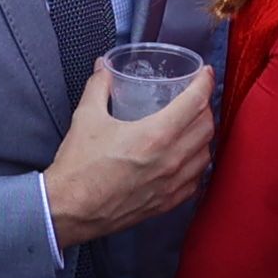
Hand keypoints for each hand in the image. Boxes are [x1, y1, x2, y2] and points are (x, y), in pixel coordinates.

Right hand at [39, 56, 211, 246]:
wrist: (70, 210)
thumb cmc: (79, 167)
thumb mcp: (87, 117)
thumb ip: (98, 87)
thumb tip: (103, 68)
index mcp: (155, 136)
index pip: (195, 102)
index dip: (205, 83)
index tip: (205, 74)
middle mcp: (171, 160)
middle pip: (207, 127)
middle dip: (205, 107)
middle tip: (195, 98)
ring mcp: (172, 184)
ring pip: (205, 154)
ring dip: (204, 136)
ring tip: (193, 126)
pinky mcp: (167, 202)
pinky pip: (196, 180)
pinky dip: (197, 164)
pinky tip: (187, 158)